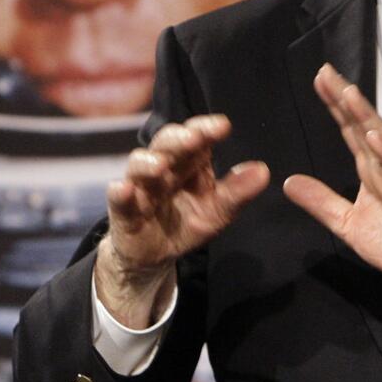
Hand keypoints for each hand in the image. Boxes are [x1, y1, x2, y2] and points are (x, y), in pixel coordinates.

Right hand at [95, 114, 268, 327]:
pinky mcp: (123, 208)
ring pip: (139, 165)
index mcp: (190, 162)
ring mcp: (141, 185)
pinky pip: (118, 198)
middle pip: (166, 143)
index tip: (223, 126)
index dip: (206, 128)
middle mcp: (164, 166)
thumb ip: (238, 192)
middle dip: (178, 139)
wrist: (155, 255)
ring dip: (148, 163)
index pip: (197, 136)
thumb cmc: (187, 223)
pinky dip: (120, 192)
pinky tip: (124, 189)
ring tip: (160, 167)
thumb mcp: (218, 211)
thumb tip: (263, 171)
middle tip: (192, 138)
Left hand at [283, 64, 381, 333]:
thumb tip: (289, 181)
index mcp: (370, 171)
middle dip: (345, 99)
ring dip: (365, 116)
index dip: (335, 106)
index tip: (319, 79)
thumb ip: (321, 202)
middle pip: (362, 125)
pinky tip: (374, 136)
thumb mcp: (348, 224)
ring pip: (381, 140)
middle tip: (326, 72)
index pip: (349, 130)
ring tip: (347, 93)